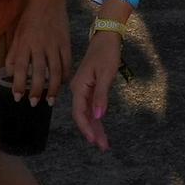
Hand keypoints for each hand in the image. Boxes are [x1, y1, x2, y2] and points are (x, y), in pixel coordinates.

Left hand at [4, 0, 71, 111]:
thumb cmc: (29, 17)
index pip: (21, 68)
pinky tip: (62, 84)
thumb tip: (11, 72)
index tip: (18, 97)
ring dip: (53, 88)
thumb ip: (14, 53)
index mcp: (25, 43)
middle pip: (39, 73)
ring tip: (50, 100)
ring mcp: (55, 45)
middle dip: (36, 91)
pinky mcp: (66, 42)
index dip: (19, 85)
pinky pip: (67, 62)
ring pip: (55, 71)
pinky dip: (65, 75)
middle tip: (33, 103)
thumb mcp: (17, 33)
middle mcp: (40, 46)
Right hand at [68, 32, 121, 150]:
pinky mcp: (89, 87)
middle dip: (93, 132)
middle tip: (104, 147)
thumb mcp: (106, 74)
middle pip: (83, 116)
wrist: (106, 37)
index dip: (86, 128)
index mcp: (79, 87)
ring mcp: (83, 89)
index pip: (80, 113)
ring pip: (87, 113)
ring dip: (95, 127)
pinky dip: (96, 118)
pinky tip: (101, 127)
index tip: (95, 141)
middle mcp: (78, 90)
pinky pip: (91, 106)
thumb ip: (101, 96)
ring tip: (104, 142)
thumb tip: (98, 117)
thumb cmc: (106, 53)